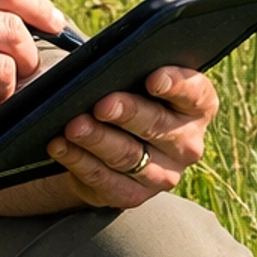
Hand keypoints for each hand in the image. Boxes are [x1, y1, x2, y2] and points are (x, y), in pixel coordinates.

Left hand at [0, 65, 219, 215]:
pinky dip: (79, 161)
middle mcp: (187, 143)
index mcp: (197, 105)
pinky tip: (60, 146)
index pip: (195, 93)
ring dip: (98, 140)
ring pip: (129, 156)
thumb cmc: (124, 93)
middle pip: (159, 126)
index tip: (152, 78)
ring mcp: (164, 174)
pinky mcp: (134, 195)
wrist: (110, 140)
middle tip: (102, 104)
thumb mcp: (131, 76)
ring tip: (73, 126)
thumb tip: (95, 61)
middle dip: (128, 113)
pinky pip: (106, 181)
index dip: (176, 85)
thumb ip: (126, 64)